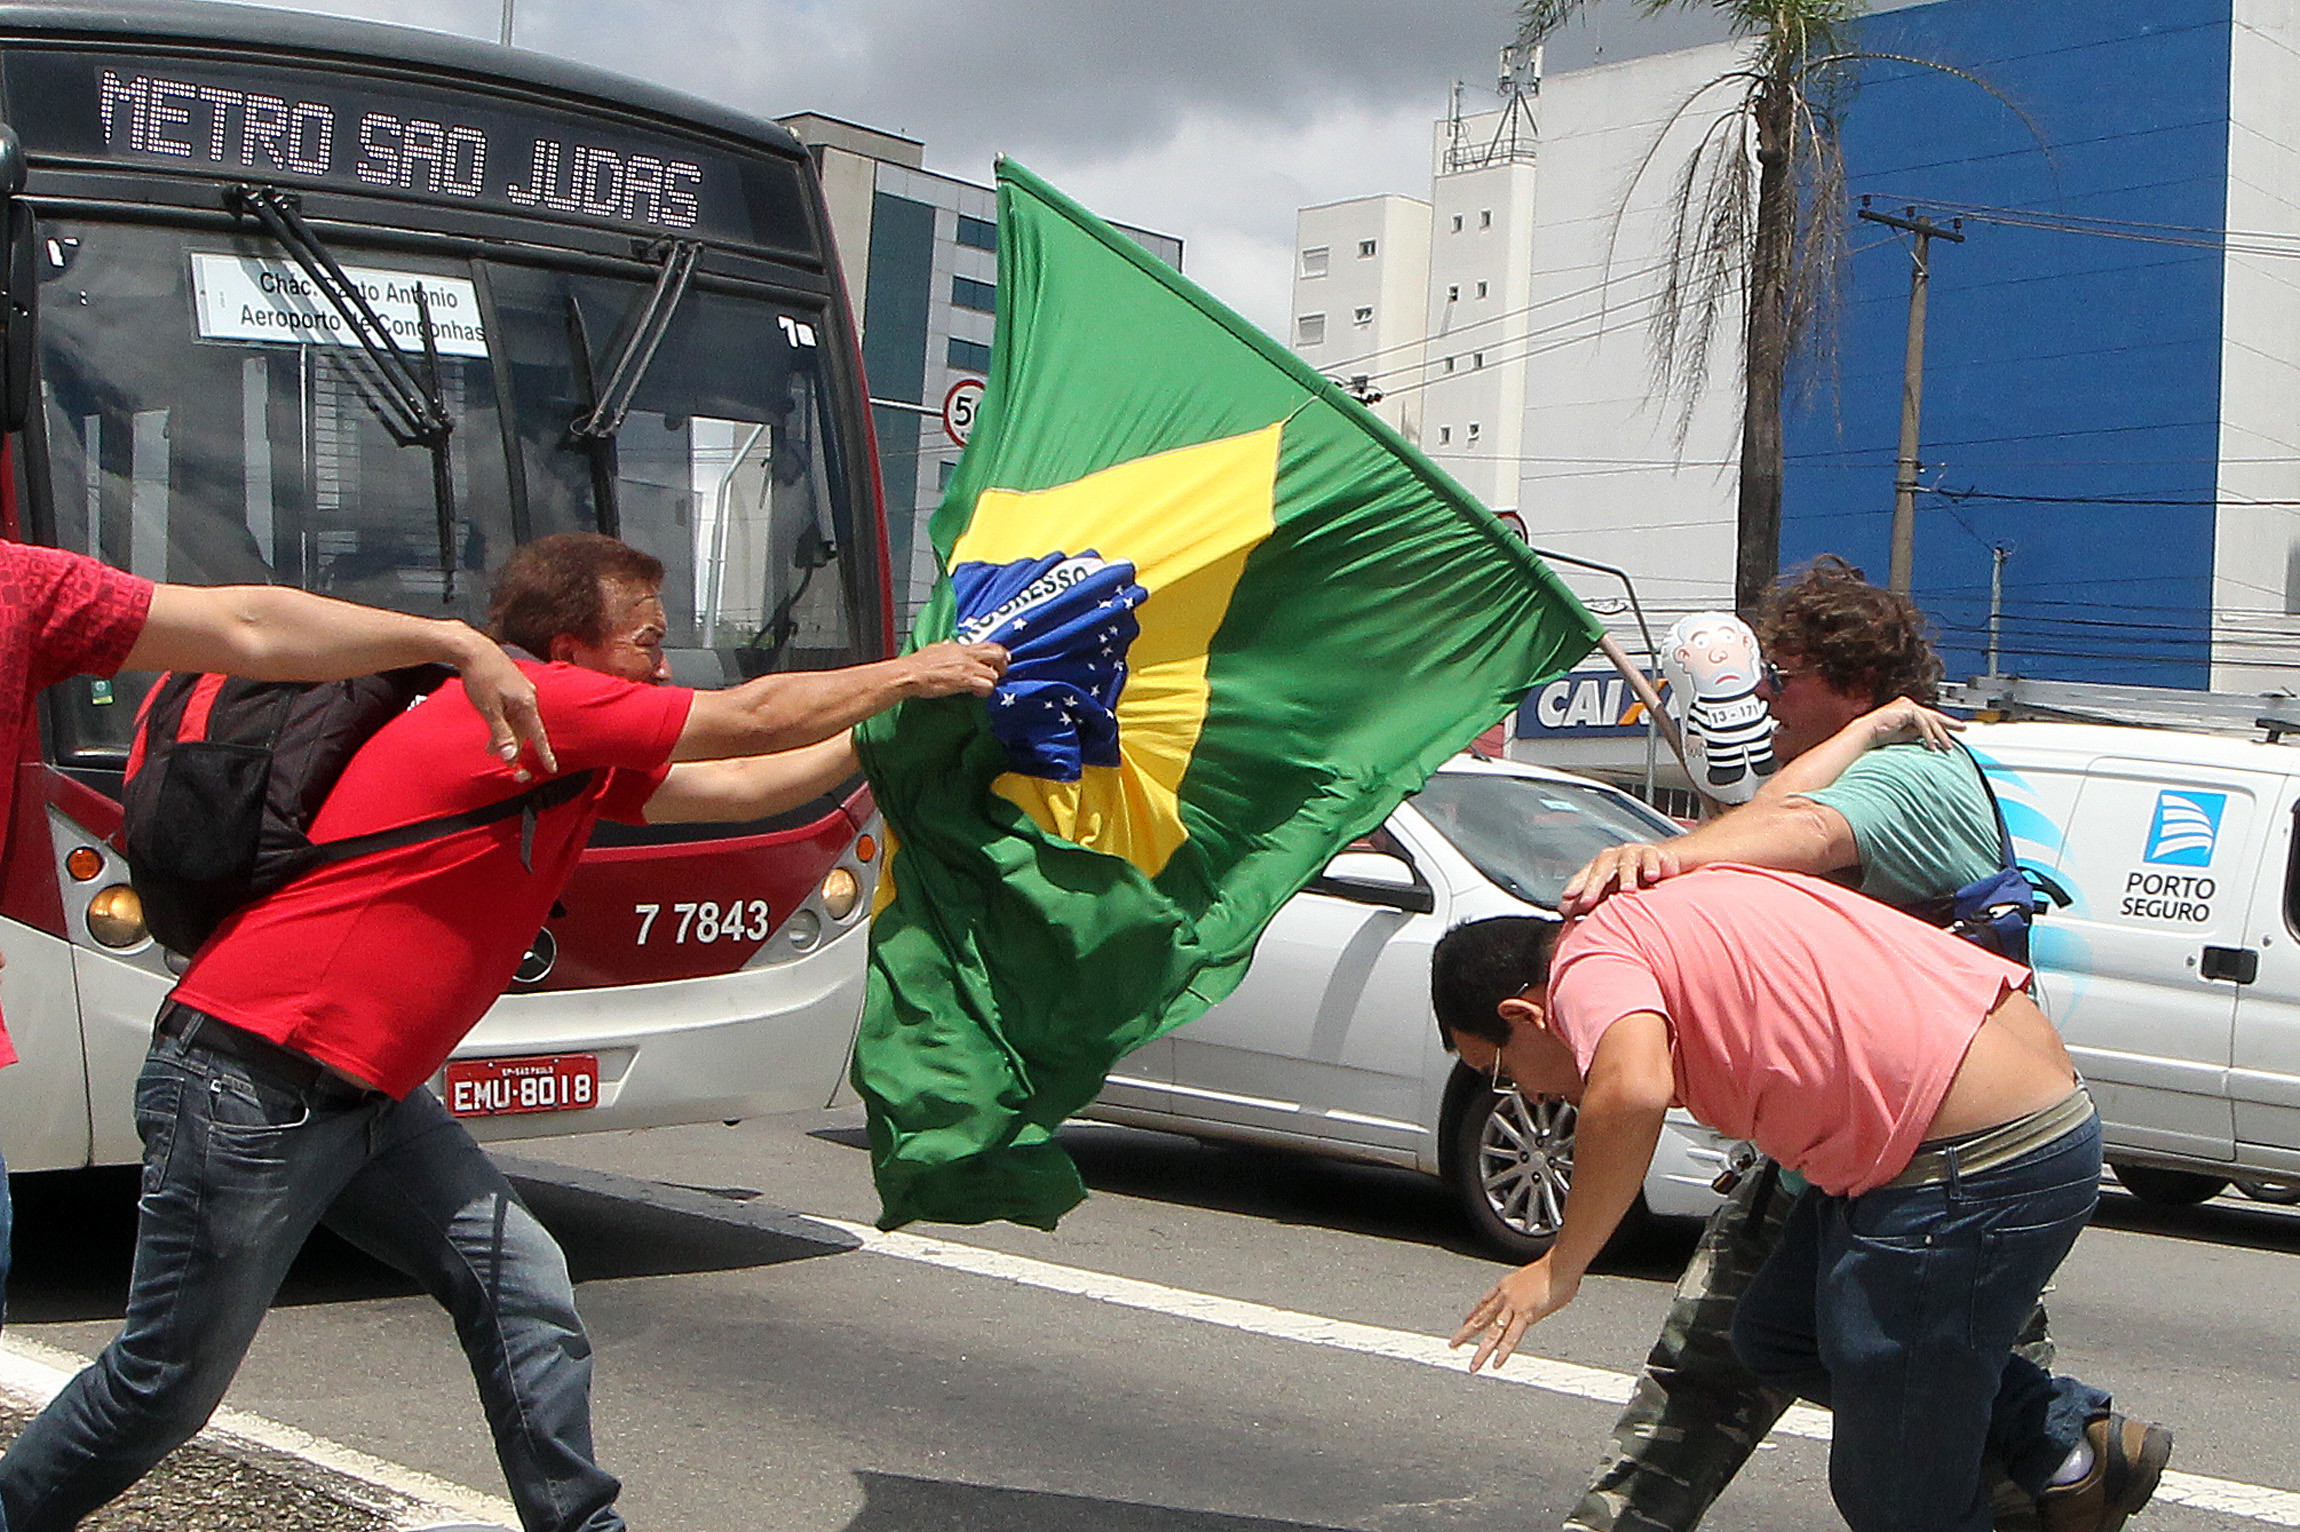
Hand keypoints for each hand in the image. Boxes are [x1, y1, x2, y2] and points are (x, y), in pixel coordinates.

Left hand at [456, 638, 556, 776]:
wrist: (474, 648)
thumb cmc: (481, 676)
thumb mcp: (489, 709)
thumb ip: (501, 733)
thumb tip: (510, 755)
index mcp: (527, 703)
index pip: (539, 735)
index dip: (545, 753)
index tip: (551, 768)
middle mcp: (529, 696)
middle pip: (525, 729)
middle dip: (513, 745)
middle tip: (499, 758)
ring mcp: (521, 690)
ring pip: (517, 719)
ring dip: (505, 733)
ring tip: (489, 745)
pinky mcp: (513, 685)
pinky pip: (513, 709)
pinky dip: (505, 720)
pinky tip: (494, 721)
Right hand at [905, 640, 1008, 698]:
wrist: (910, 673)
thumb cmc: (918, 664)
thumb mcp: (935, 649)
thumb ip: (945, 647)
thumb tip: (947, 645)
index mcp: (961, 647)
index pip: (989, 644)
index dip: (999, 653)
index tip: (1001, 661)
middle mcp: (967, 655)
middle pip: (998, 654)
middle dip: (1002, 665)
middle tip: (998, 674)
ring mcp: (967, 667)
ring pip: (994, 674)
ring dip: (991, 683)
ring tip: (982, 688)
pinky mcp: (964, 680)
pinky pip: (986, 686)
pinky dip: (985, 691)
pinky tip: (977, 694)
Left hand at [1450, 1257, 1579, 1371]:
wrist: (1559, 1265)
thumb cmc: (1555, 1269)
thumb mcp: (1536, 1277)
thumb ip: (1532, 1289)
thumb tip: (1540, 1294)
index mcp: (1506, 1285)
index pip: (1484, 1302)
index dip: (1473, 1313)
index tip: (1465, 1321)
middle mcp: (1505, 1296)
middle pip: (1481, 1318)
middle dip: (1466, 1333)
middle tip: (1453, 1344)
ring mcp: (1513, 1306)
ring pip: (1493, 1333)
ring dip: (1482, 1351)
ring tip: (1473, 1366)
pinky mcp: (1525, 1315)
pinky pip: (1511, 1338)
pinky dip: (1503, 1352)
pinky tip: (1496, 1363)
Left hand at [1558, 842, 1680, 915]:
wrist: (1665, 861)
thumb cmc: (1636, 878)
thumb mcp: (1613, 890)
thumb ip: (1591, 900)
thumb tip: (1565, 912)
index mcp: (1602, 866)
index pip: (1585, 875)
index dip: (1575, 885)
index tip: (1566, 898)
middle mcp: (1615, 857)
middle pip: (1601, 869)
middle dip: (1593, 885)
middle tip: (1587, 901)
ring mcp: (1634, 854)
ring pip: (1626, 863)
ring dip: (1625, 877)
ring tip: (1627, 890)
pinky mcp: (1654, 853)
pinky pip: (1651, 858)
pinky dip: (1650, 866)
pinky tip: (1651, 876)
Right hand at [1859, 698, 1963, 751]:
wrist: (1866, 734)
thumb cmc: (1880, 736)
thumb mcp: (1905, 735)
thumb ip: (1918, 732)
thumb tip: (1932, 736)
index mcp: (1907, 709)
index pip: (1928, 716)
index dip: (1942, 723)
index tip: (1954, 728)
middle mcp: (1908, 705)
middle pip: (1933, 715)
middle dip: (1949, 723)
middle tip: (1963, 728)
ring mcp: (1908, 705)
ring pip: (1930, 720)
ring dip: (1939, 735)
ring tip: (1947, 747)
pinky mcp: (1907, 709)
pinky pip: (1923, 723)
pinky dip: (1928, 735)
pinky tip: (1932, 746)